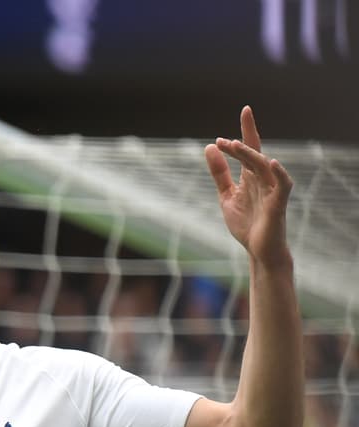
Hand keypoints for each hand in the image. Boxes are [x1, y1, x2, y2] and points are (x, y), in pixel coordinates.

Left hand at [204, 105, 293, 265]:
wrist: (258, 250)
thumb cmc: (246, 223)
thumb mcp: (226, 196)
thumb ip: (220, 173)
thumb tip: (210, 146)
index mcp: (251, 176)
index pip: (250, 147)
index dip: (247, 129)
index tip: (245, 109)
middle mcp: (263, 179)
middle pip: (253, 155)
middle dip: (240, 146)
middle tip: (223, 141)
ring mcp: (272, 189)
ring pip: (264, 166)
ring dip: (250, 155)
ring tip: (235, 145)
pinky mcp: (278, 202)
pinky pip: (282, 183)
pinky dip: (278, 172)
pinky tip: (272, 161)